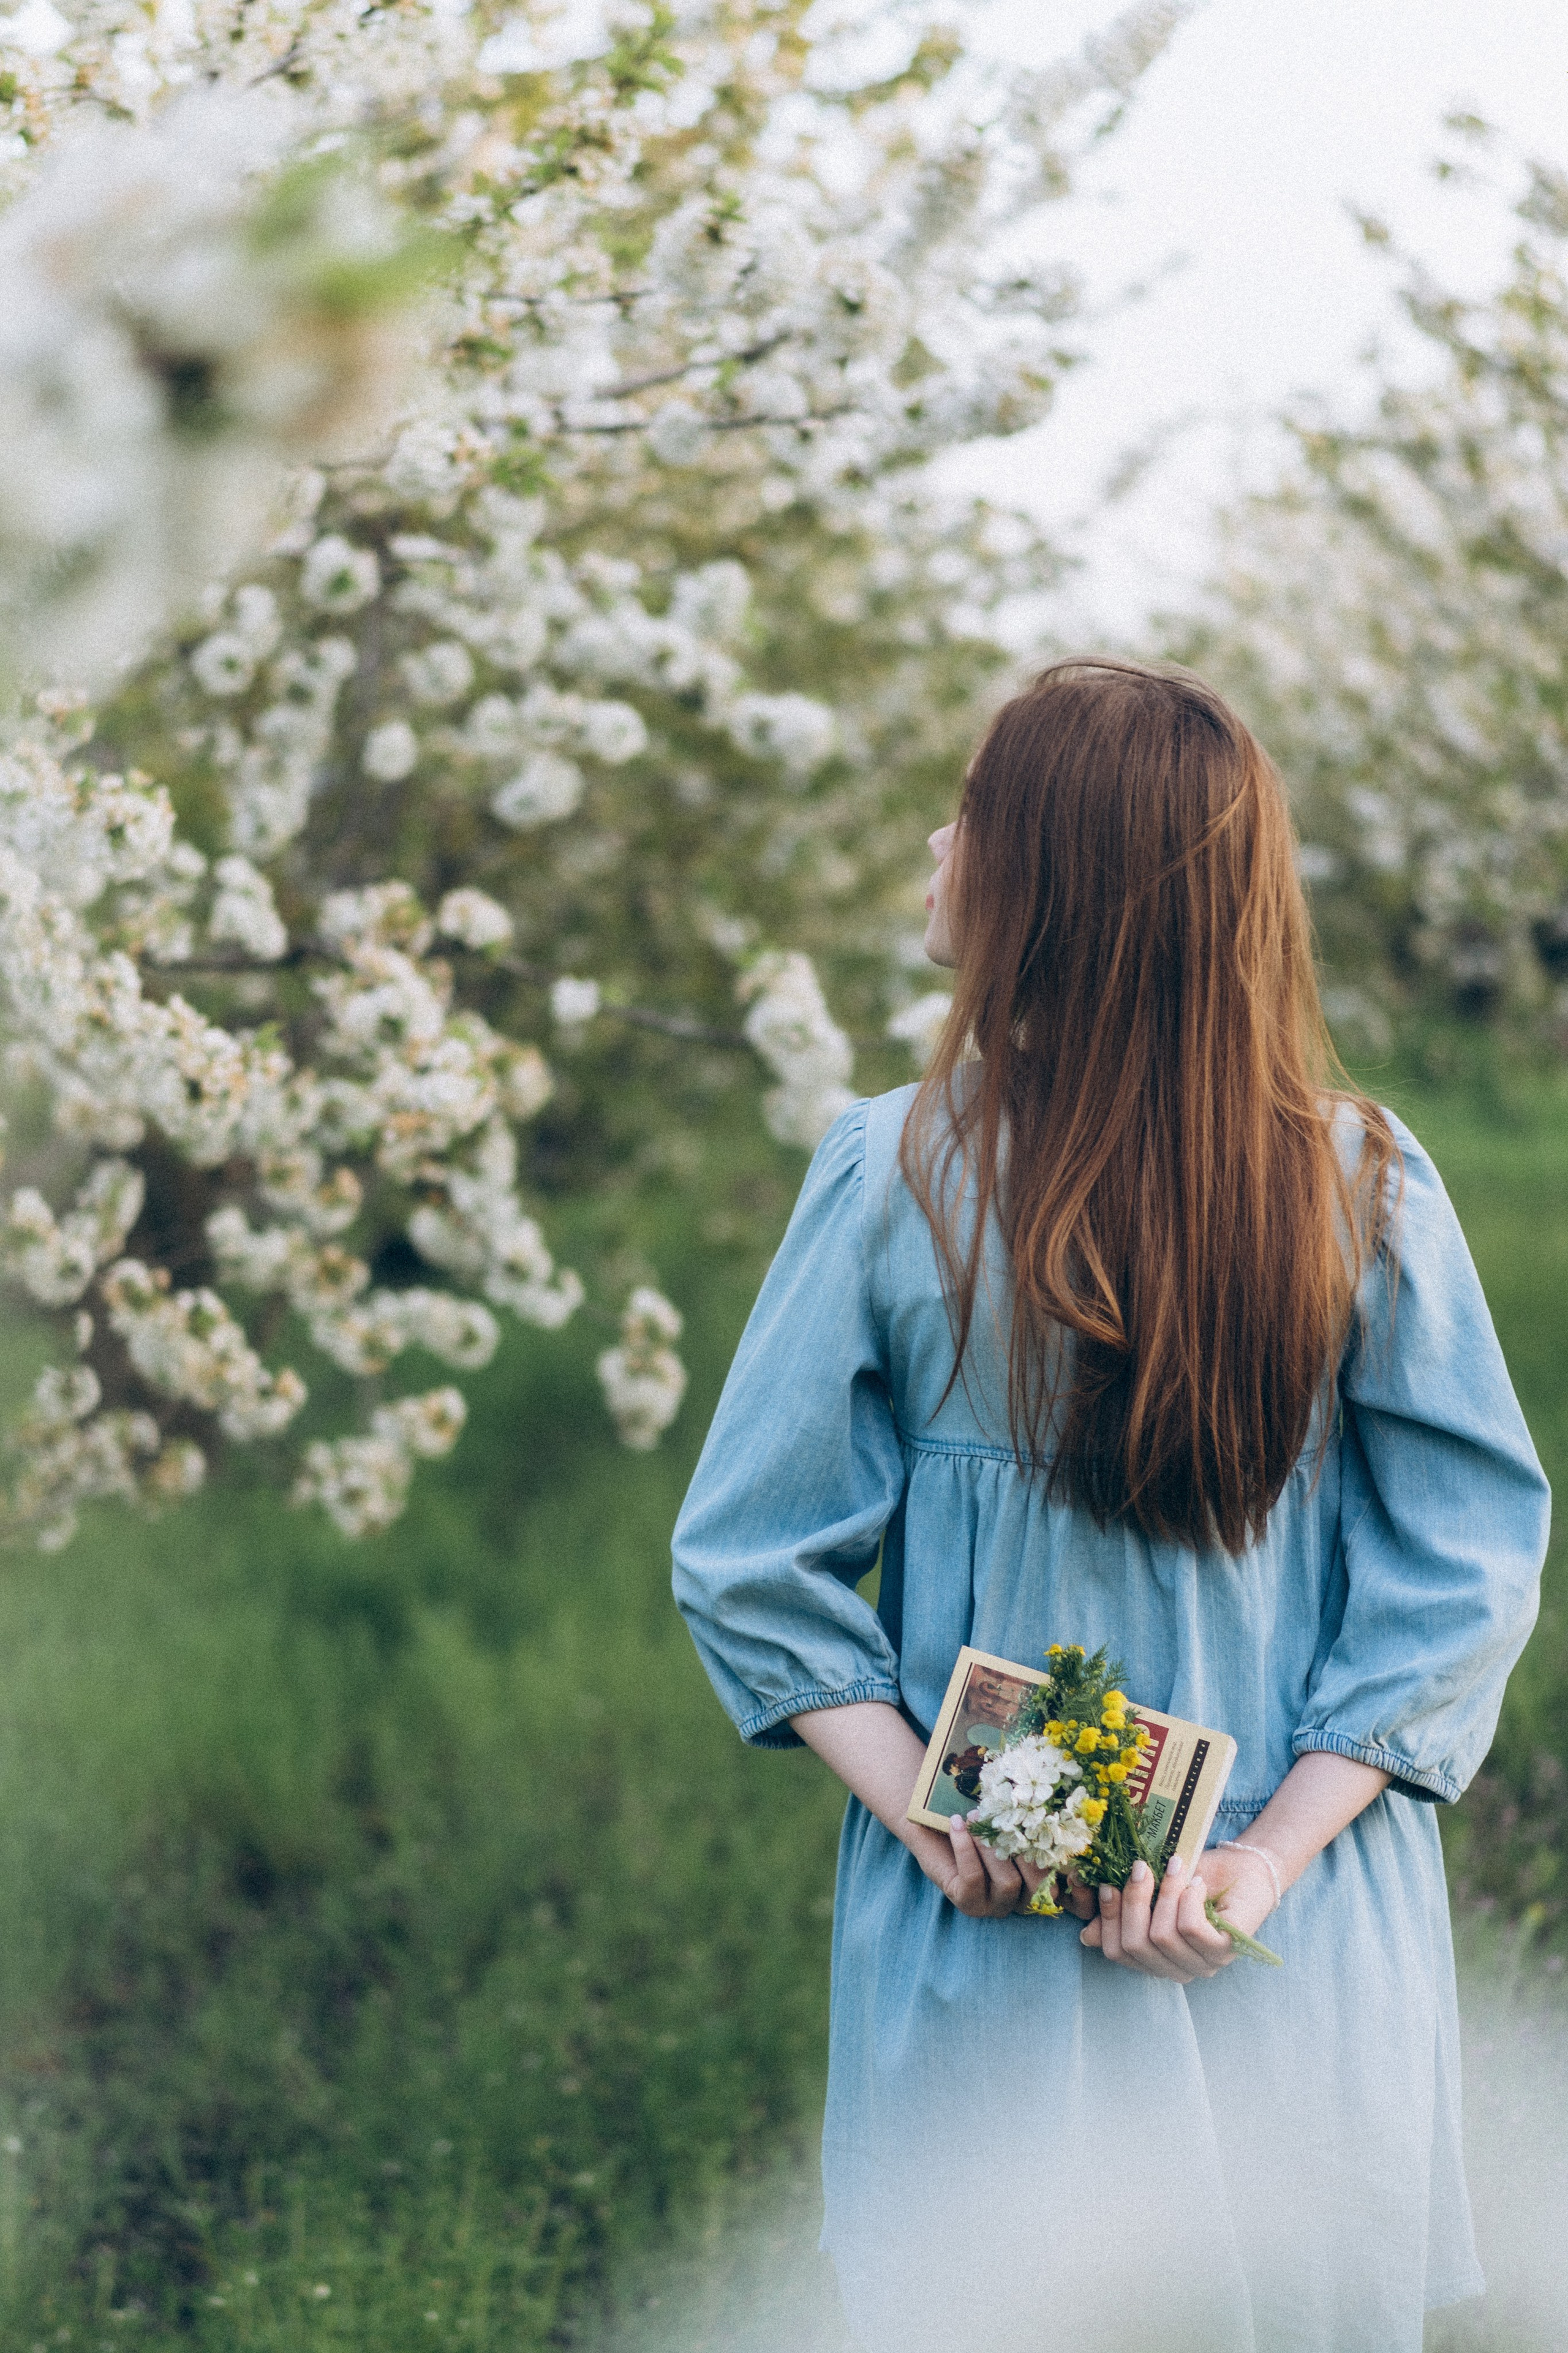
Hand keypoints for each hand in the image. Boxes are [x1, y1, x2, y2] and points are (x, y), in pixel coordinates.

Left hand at [905, 1815, 1048, 1918]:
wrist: (931, 1824)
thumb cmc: (973, 1819)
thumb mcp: (1000, 1816)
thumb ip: (1026, 1817)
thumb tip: (1051, 1803)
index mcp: (1033, 1879)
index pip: (1056, 1873)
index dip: (1059, 1858)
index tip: (1046, 1824)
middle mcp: (1018, 1898)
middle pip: (1037, 1882)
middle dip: (1022, 1846)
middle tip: (1000, 1814)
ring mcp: (994, 1905)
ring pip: (1008, 1883)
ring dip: (991, 1846)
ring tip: (973, 1816)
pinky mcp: (967, 1902)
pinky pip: (973, 1878)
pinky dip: (966, 1848)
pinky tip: (956, 1824)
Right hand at [1077, 1847, 1276, 1981]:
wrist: (1245, 1866)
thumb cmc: (1196, 1878)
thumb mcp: (1153, 1892)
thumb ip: (1123, 1913)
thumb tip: (1086, 1936)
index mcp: (1157, 1959)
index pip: (1117, 1952)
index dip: (1109, 1918)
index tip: (1109, 1883)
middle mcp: (1179, 1969)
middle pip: (1135, 1945)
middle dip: (1134, 1900)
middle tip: (1143, 1866)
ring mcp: (1204, 1963)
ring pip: (1162, 1935)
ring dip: (1166, 1892)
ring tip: (1177, 1867)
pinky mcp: (1226, 1950)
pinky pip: (1190, 1928)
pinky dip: (1187, 1898)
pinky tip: (1196, 1883)